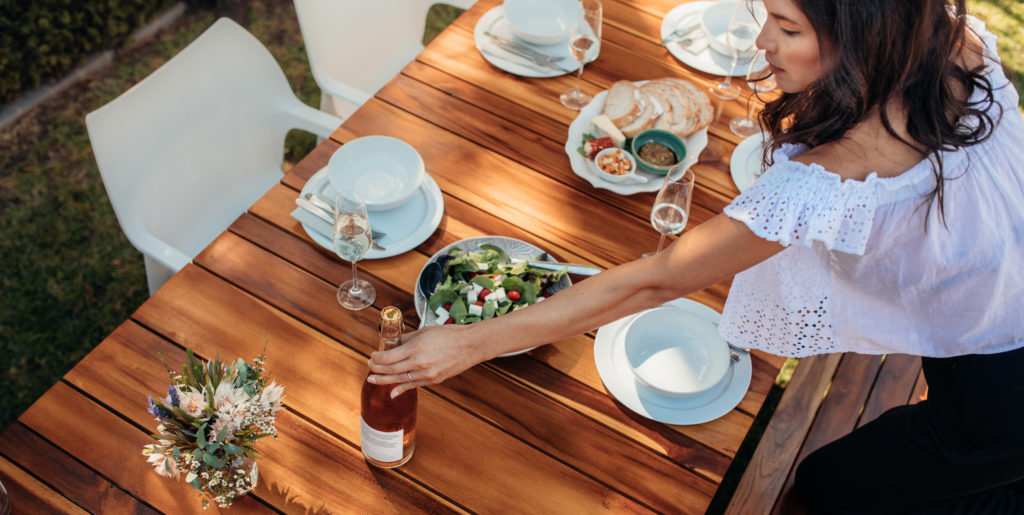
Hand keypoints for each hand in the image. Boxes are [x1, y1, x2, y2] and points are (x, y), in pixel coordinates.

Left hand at [367, 324, 490, 397]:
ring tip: (372, 379)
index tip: (373, 356)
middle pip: (390, 370)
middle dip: (377, 369)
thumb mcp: (424, 332)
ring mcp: (426, 374)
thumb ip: (407, 339)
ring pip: (399, 380)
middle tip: (369, 366)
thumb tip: (394, 344)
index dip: (377, 358)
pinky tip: (392, 392)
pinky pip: (413, 386)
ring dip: (384, 380)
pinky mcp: (433, 381)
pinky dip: (401, 389)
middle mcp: (419, 363)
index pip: (388, 357)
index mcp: (415, 348)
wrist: (470, 345)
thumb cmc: (449, 335)